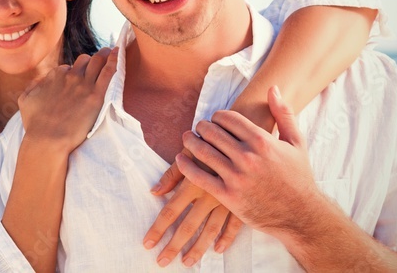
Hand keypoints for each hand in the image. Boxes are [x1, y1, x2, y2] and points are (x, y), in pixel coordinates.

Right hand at [18, 47, 116, 152]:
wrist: (48, 140)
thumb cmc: (35, 124)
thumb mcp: (25, 100)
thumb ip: (32, 86)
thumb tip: (41, 80)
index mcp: (54, 76)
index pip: (68, 68)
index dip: (73, 73)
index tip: (77, 78)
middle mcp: (69, 76)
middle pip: (84, 61)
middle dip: (91, 60)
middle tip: (99, 59)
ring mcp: (83, 84)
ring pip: (97, 61)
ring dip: (104, 55)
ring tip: (110, 51)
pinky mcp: (96, 95)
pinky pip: (108, 71)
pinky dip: (114, 60)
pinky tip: (117, 52)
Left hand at [144, 151, 243, 266]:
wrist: (249, 135)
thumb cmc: (214, 141)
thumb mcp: (191, 152)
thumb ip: (172, 174)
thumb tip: (154, 191)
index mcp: (193, 183)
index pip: (170, 211)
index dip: (157, 229)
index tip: (147, 244)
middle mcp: (209, 195)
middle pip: (188, 226)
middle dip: (173, 246)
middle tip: (161, 261)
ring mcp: (228, 201)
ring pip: (210, 231)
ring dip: (198, 248)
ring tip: (187, 262)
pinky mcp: (243, 202)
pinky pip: (235, 225)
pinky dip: (227, 238)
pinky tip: (218, 249)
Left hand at [177, 86, 318, 234]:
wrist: (301, 215)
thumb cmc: (299, 177)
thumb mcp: (296, 143)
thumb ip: (284, 114)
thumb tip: (274, 88)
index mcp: (262, 141)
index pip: (228, 118)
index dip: (218, 116)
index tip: (215, 119)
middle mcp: (247, 157)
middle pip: (212, 132)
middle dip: (202, 127)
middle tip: (199, 128)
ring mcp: (236, 177)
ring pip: (202, 151)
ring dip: (190, 141)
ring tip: (187, 138)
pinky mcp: (227, 196)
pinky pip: (198, 177)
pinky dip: (185, 165)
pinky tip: (180, 159)